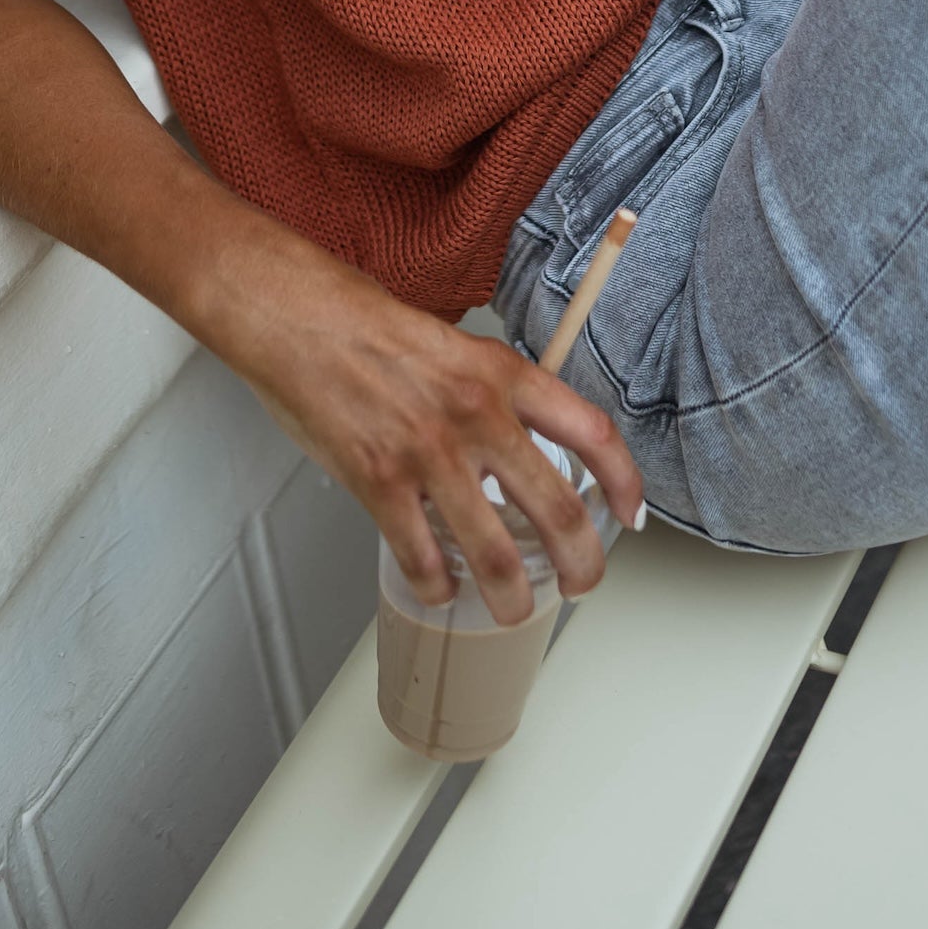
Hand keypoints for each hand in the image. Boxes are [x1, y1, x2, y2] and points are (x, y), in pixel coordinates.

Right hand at [217, 229, 644, 626]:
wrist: (296, 317)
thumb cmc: (368, 326)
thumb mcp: (454, 345)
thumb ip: (493, 396)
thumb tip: (520, 450)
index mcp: (503, 373)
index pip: (592, 431)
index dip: (624, 482)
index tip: (631, 515)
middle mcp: (477, 414)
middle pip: (558, 509)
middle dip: (581, 564)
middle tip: (582, 584)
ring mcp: (428, 452)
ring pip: (495, 553)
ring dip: (512, 597)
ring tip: (513, 611)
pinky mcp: (378, 481)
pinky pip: (422, 558)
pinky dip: (436, 586)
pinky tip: (440, 590)